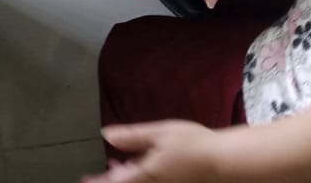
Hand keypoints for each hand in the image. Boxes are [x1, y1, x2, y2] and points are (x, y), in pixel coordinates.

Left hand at [84, 122, 222, 182]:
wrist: (224, 161)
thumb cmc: (192, 143)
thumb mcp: (159, 133)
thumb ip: (132, 137)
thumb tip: (106, 135)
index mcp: (146, 175)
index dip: (99, 181)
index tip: (85, 180)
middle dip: (111, 179)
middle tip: (100, 172)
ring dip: (126, 176)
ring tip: (116, 166)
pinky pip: (151, 182)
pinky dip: (140, 175)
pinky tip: (142, 164)